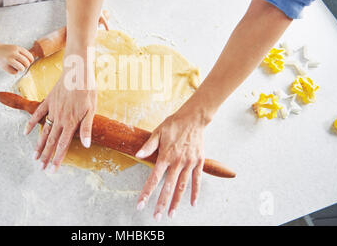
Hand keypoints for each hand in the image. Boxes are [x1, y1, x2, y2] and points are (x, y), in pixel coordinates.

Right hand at [0, 43, 33, 73]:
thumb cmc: (7, 51)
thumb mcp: (16, 48)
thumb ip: (24, 53)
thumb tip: (34, 57)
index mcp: (17, 48)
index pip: (30, 57)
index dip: (31, 60)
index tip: (28, 61)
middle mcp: (13, 53)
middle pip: (26, 63)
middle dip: (26, 65)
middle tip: (22, 64)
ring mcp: (9, 60)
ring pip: (22, 68)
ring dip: (21, 69)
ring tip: (16, 66)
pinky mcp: (5, 66)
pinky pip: (15, 72)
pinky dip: (14, 71)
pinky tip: (9, 67)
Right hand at [24, 69, 96, 171]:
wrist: (77, 71)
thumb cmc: (87, 90)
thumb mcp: (92, 109)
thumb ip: (87, 128)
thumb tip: (86, 145)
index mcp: (71, 122)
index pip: (63, 145)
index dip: (57, 159)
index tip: (52, 170)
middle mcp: (60, 118)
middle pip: (51, 141)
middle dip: (46, 156)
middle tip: (40, 169)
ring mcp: (52, 110)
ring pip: (44, 131)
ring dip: (39, 145)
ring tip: (34, 157)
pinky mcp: (48, 101)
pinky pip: (37, 114)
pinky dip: (31, 123)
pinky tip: (26, 133)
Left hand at [135, 102, 207, 220]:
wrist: (194, 118)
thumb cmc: (174, 124)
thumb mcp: (158, 132)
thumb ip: (148, 146)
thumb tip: (137, 155)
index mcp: (166, 156)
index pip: (154, 178)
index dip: (146, 193)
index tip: (141, 204)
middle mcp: (178, 162)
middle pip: (168, 187)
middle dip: (161, 203)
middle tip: (157, 217)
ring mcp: (189, 163)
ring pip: (182, 187)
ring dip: (176, 202)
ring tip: (171, 214)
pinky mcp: (199, 162)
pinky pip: (197, 180)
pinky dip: (195, 192)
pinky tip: (192, 203)